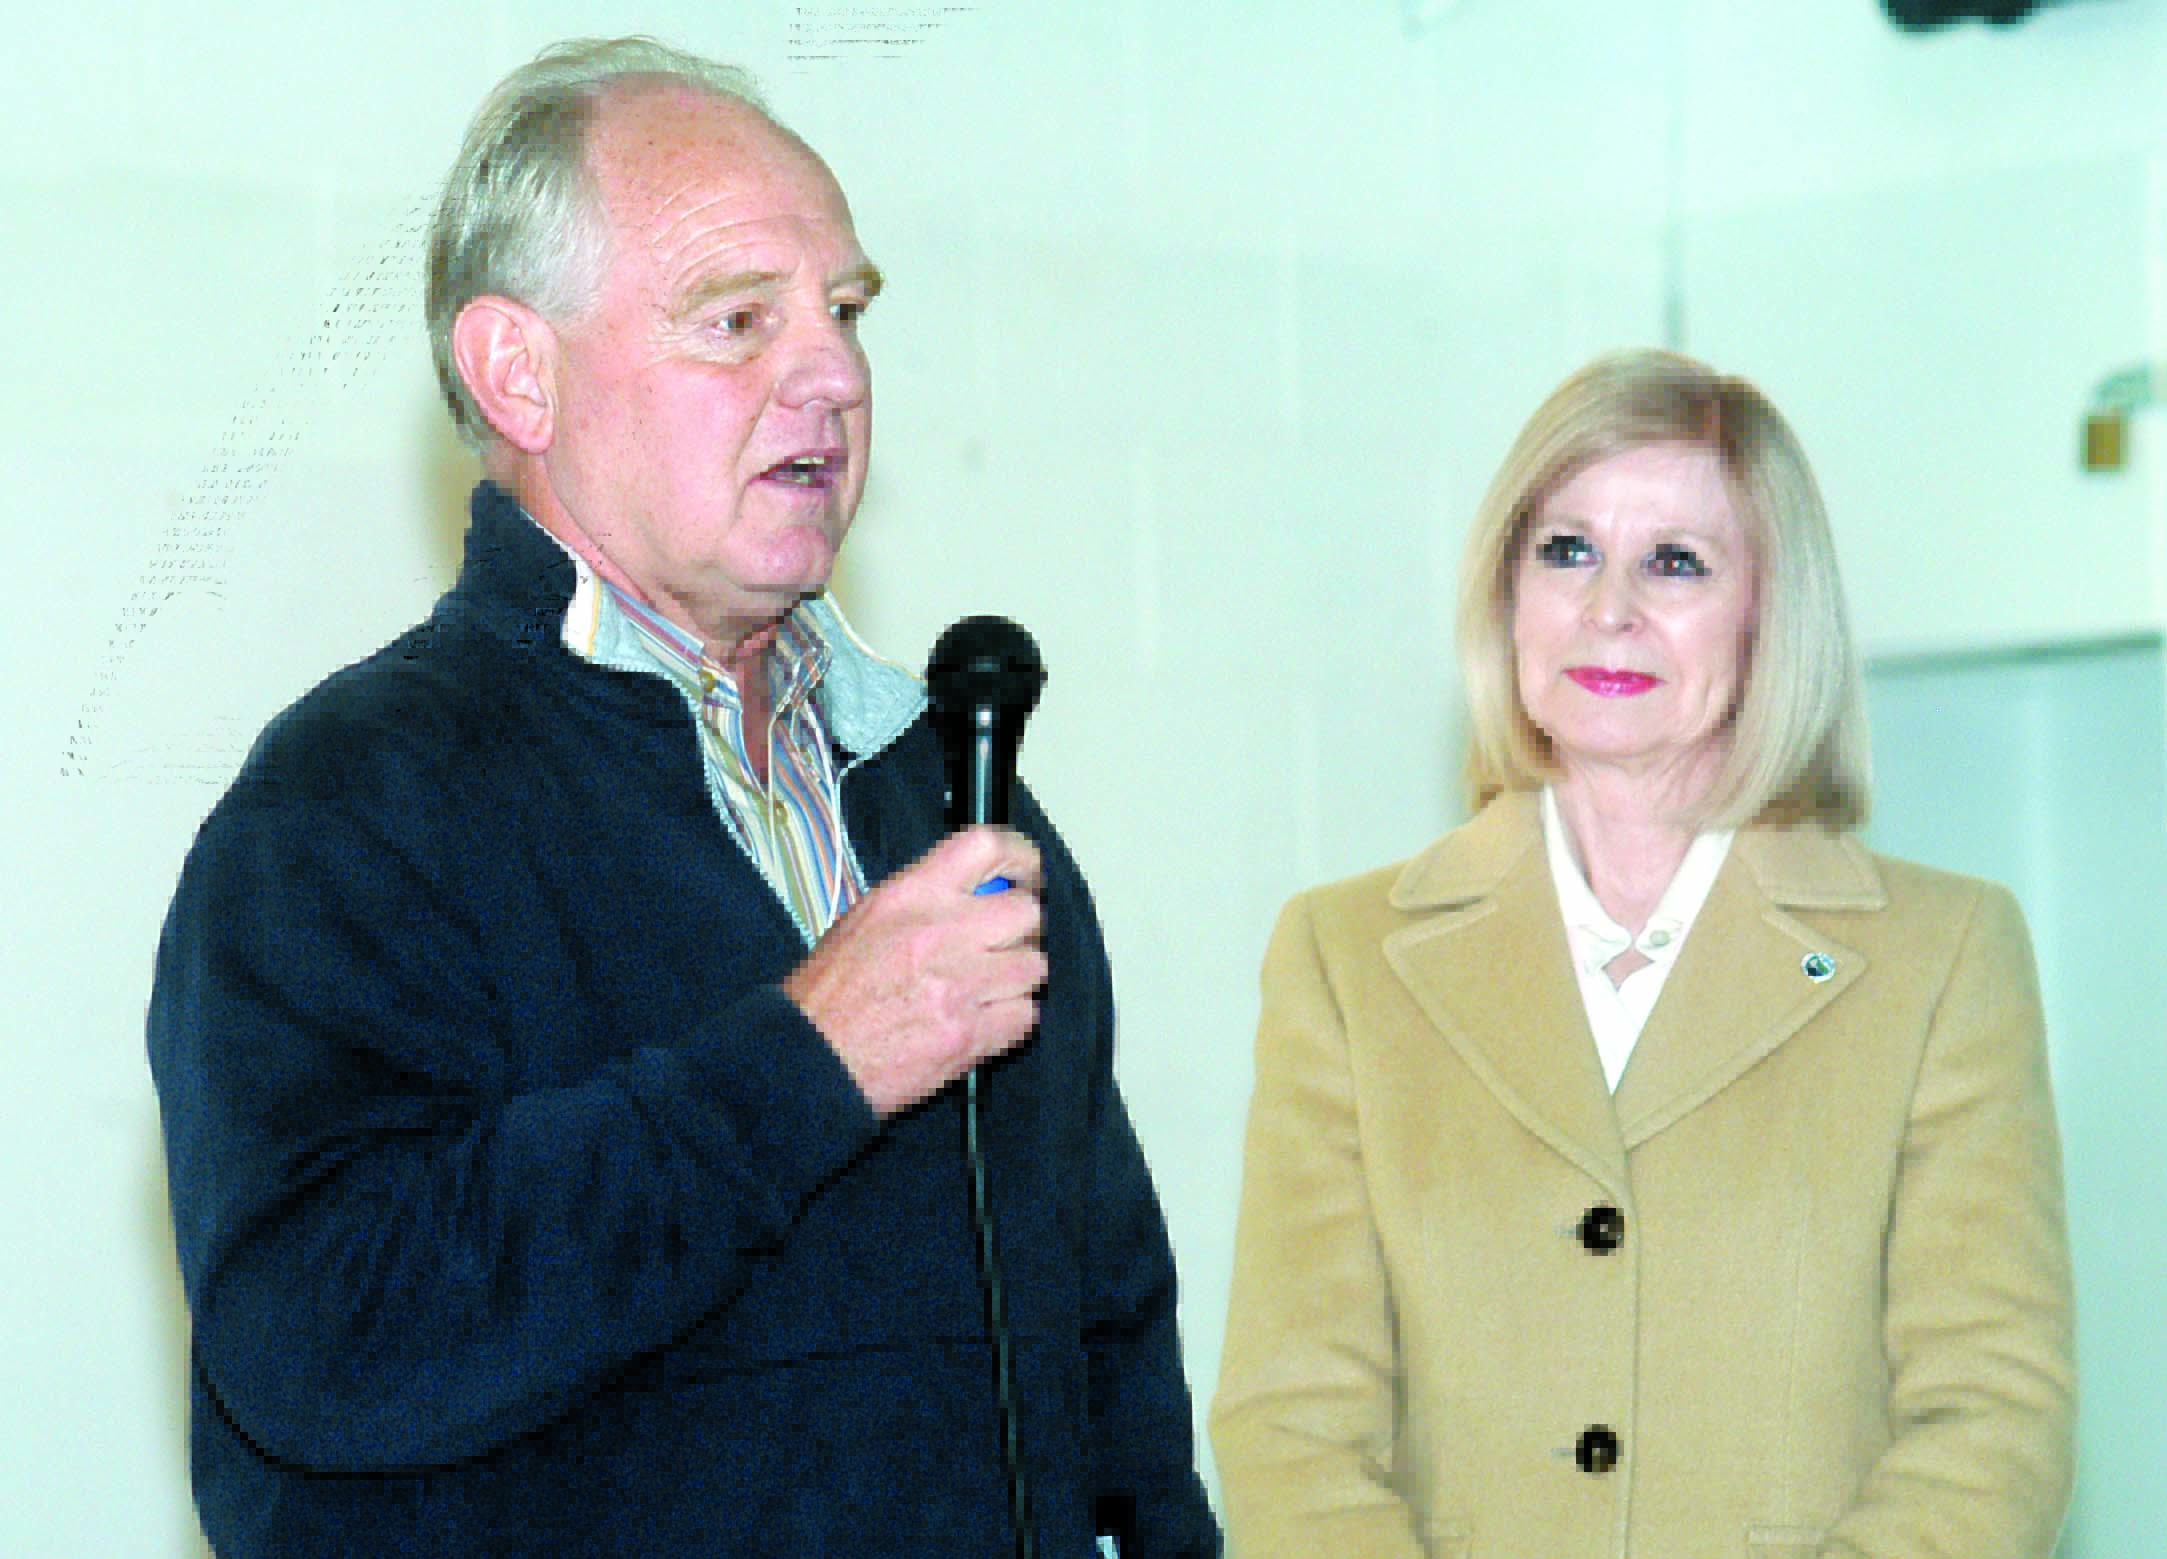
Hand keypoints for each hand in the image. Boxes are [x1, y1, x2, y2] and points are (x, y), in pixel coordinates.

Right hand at [783, 827, 1046, 1116]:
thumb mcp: (866, 918)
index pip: (987, 848)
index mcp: (912, 895)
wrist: (812, 1056)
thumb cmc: (829, 992)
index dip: (1021, 857)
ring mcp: (961, 985)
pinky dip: (1012, 1019)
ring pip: (1035, 966)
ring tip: (989, 987)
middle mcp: (943, 932)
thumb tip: (975, 893)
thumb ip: (925, 900)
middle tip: (1006, 942)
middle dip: (1023, 928)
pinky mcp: (971, 1035)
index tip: (1028, 873)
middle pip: (1027, 911)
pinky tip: (985, 1019)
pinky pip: (1026, 1016)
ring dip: (1018, 977)